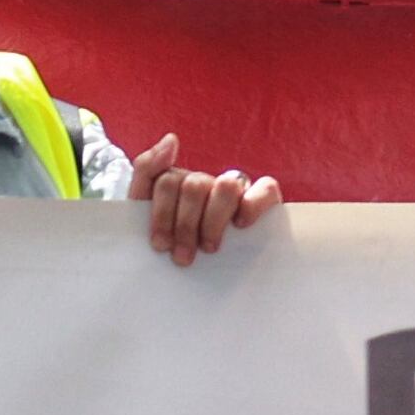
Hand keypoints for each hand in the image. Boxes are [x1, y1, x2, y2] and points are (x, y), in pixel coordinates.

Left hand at [127, 133, 278, 264]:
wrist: (192, 276)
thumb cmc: (176, 245)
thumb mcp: (148, 213)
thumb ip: (148, 169)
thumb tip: (172, 139)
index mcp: (179, 183)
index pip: (167, 180)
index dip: (162, 214)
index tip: (160, 245)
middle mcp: (208, 182)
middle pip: (194, 185)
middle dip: (185, 225)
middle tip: (182, 257)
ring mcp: (237, 188)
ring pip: (225, 186)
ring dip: (213, 221)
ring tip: (210, 248)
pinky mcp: (265, 199)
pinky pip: (266, 188)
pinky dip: (252, 204)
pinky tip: (240, 224)